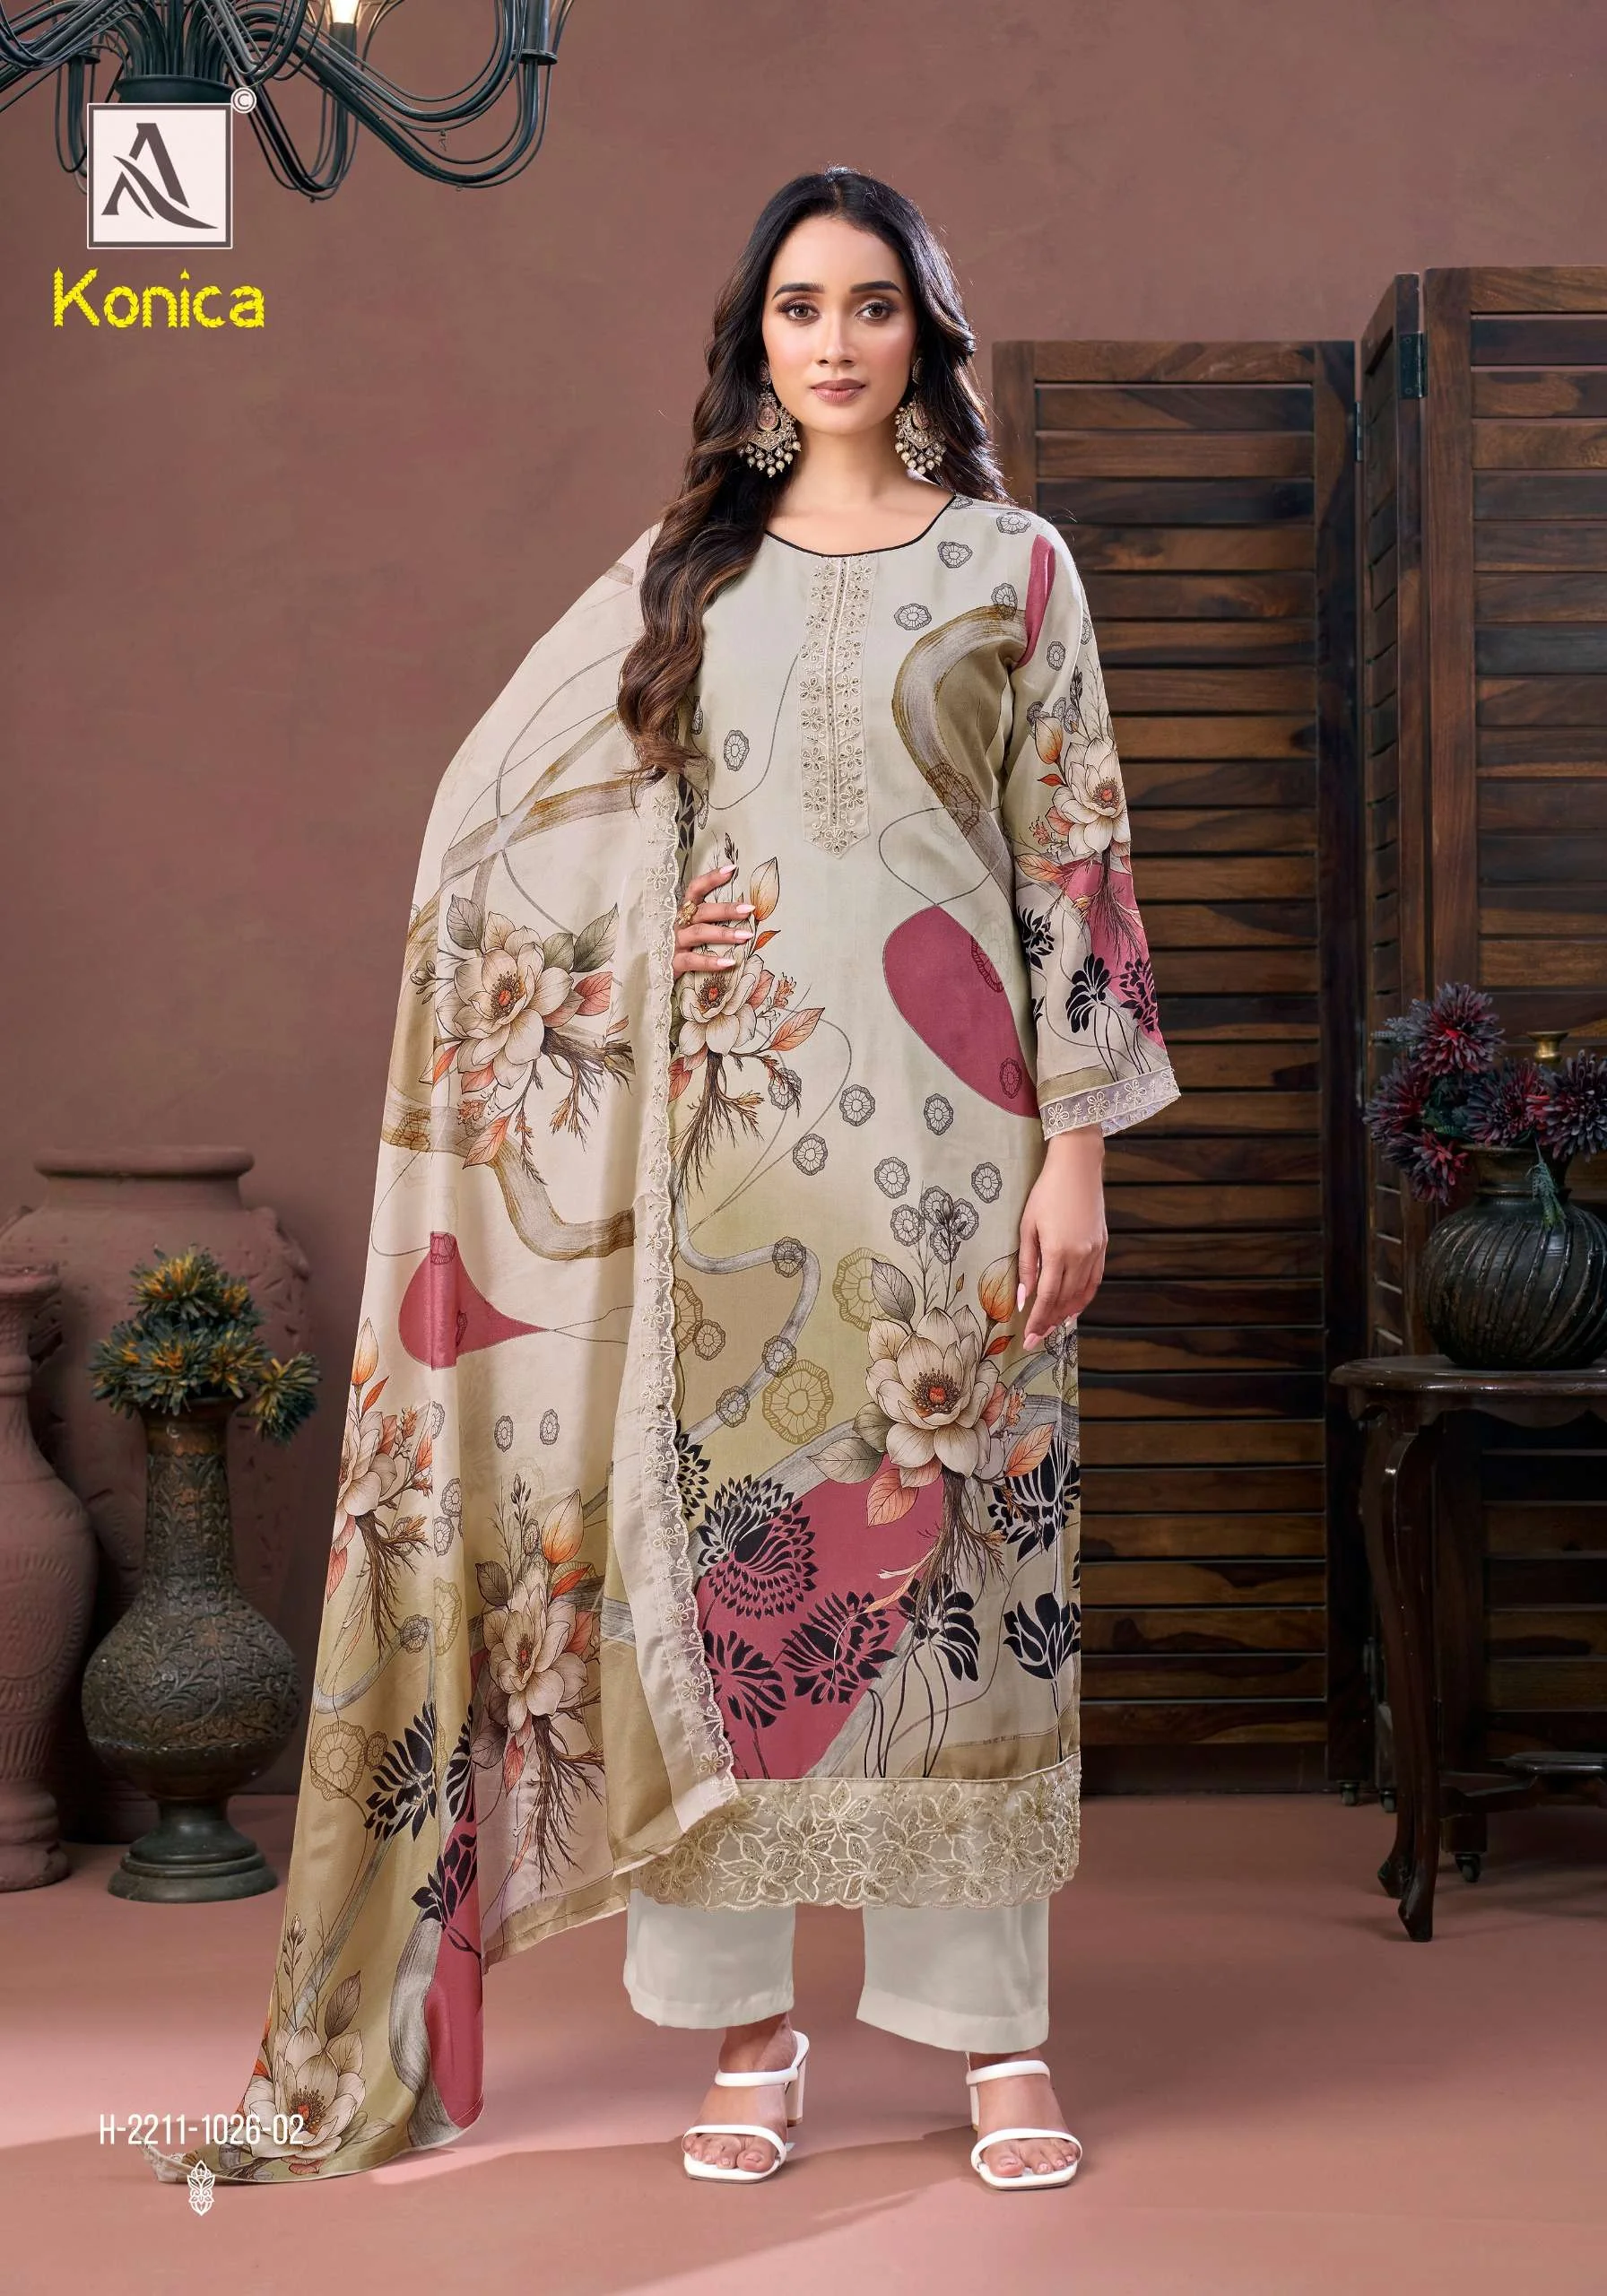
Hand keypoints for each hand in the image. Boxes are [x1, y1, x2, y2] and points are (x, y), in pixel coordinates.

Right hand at [672, 859, 754, 980]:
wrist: (650, 970)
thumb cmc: (677, 946)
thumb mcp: (688, 928)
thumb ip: (706, 918)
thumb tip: (741, 910)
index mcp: (682, 911)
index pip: (695, 889)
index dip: (711, 878)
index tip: (732, 869)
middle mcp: (677, 922)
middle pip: (702, 911)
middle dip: (727, 909)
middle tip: (749, 909)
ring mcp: (673, 942)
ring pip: (699, 933)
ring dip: (724, 934)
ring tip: (746, 935)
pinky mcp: (672, 962)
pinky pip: (692, 960)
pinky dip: (711, 961)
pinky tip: (729, 962)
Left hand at [1017, 1124, 1106, 1347]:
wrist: (1078, 1167)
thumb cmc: (1046, 1193)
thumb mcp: (1027, 1226)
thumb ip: (1025, 1264)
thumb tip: (1022, 1297)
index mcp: (1059, 1252)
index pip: (1048, 1297)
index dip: (1038, 1320)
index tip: (1029, 1338)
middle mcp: (1081, 1256)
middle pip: (1065, 1300)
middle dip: (1050, 1322)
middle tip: (1037, 1338)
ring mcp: (1095, 1252)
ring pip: (1082, 1293)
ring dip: (1067, 1313)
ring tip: (1053, 1327)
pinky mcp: (1103, 1245)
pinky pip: (1095, 1280)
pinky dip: (1084, 1297)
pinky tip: (1075, 1306)